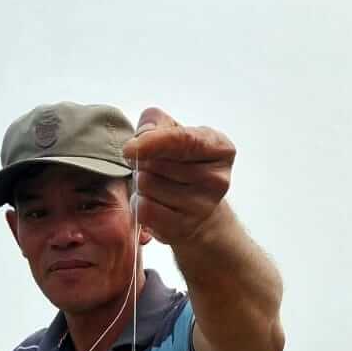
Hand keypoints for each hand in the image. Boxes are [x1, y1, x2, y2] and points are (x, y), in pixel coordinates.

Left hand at [123, 107, 234, 246]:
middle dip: (145, 161)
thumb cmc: (183, 165)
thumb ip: (156, 122)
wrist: (198, 212)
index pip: (184, 141)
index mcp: (221, 148)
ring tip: (156, 185)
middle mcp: (218, 179)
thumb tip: (141, 137)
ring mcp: (203, 207)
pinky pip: (145, 209)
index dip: (153, 142)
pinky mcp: (184, 228)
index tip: (129, 147)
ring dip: (141, 183)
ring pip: (148, 185)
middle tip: (154, 167)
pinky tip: (153, 202)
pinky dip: (139, 203)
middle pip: (157, 163)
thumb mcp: (175, 132)